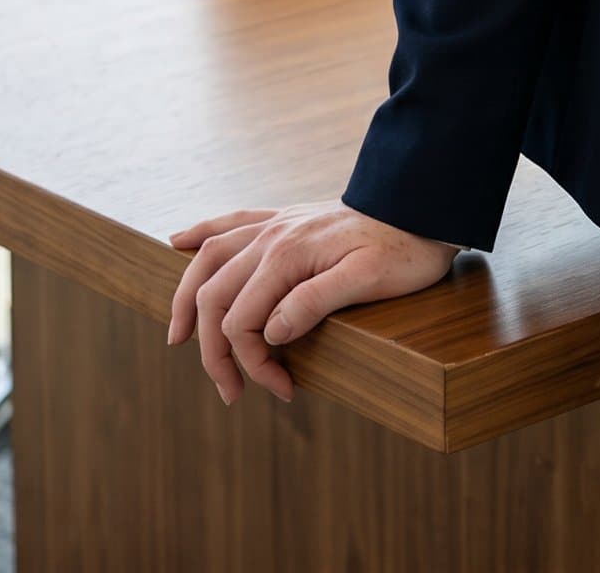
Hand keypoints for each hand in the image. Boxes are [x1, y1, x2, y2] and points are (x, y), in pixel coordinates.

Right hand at [166, 200, 460, 405]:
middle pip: (216, 297)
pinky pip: (230, 223)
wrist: (421, 206)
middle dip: (214, 351)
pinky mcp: (284, 219)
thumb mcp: (368, 280)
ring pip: (209, 259)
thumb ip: (315, 302)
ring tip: (178, 338)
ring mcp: (276, 224)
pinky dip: (200, 234)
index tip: (282, 390)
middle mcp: (272, 236)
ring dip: (188, 299)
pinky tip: (179, 243)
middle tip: (232, 393)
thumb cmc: (402, 250)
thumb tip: (269, 334)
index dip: (252, 363)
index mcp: (288, 255)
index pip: (243, 321)